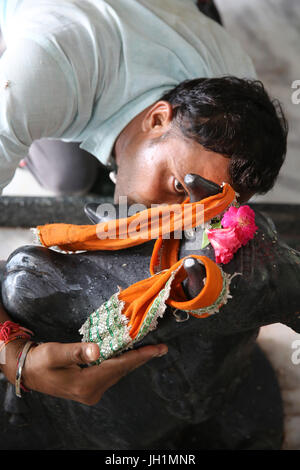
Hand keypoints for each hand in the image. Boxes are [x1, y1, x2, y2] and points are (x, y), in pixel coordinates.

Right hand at [3, 340, 167, 405]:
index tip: (158, 349)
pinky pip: (111, 373)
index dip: (140, 356)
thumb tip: (98, 350)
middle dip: (141, 358)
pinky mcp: (89, 388)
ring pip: (118, 372)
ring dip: (132, 360)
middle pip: (122, 370)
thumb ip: (77, 351)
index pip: (119, 366)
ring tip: (149, 349)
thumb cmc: (40, 360)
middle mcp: (92, 391)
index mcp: (86, 384)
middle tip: (160, 347)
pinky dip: (121, 362)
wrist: (28, 371)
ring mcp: (91, 391)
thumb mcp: (55, 353)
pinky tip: (128, 354)